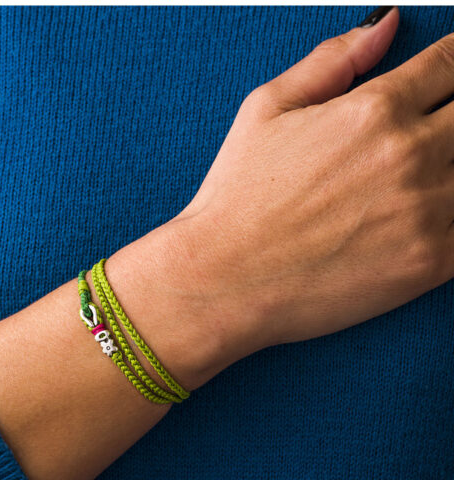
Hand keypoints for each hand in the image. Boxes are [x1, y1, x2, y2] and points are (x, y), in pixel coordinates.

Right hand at [161, 7, 453, 376]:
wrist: (224, 279)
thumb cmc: (236, 201)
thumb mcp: (265, 111)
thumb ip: (331, 61)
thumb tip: (385, 25)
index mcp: (372, 110)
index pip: (453, 61)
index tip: (451, 74)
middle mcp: (408, 154)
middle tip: (438, 127)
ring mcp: (425, 211)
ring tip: (427, 172)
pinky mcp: (429, 263)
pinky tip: (437, 211)